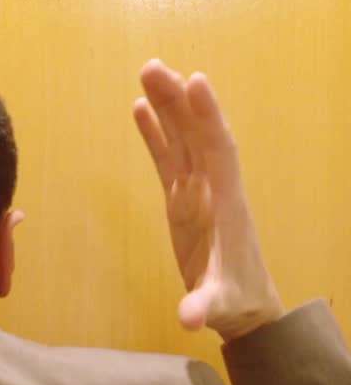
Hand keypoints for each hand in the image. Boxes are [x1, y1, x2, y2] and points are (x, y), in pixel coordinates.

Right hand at [134, 61, 284, 338]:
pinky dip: (155, 134)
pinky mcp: (182, 202)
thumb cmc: (236, 301)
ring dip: (166, 106)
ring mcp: (197, 192)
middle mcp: (213, 188)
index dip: (208, 117)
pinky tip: (139, 108)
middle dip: (177, 100)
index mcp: (226, 203)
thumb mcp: (219, 306)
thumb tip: (189, 318)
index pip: (218, 150)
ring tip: (146, 72)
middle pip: (196, 134)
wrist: (244, 306)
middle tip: (152, 66)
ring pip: (182, 139)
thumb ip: (204, 307)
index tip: (195, 82)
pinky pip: (168, 159)